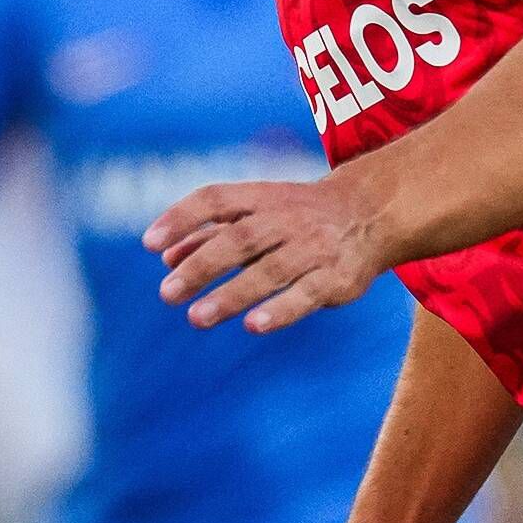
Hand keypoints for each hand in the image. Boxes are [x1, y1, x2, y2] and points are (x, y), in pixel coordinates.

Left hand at [146, 173, 390, 331]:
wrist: (372, 212)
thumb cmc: (299, 215)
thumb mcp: (258, 213)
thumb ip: (212, 233)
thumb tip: (166, 257)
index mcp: (262, 198)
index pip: (216, 200)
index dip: (182, 219)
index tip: (149, 245)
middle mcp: (287, 219)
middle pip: (240, 239)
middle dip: (201, 266)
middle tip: (167, 294)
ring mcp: (314, 248)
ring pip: (270, 270)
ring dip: (232, 294)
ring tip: (196, 318)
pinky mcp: (338, 278)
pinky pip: (307, 294)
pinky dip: (281, 309)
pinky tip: (254, 325)